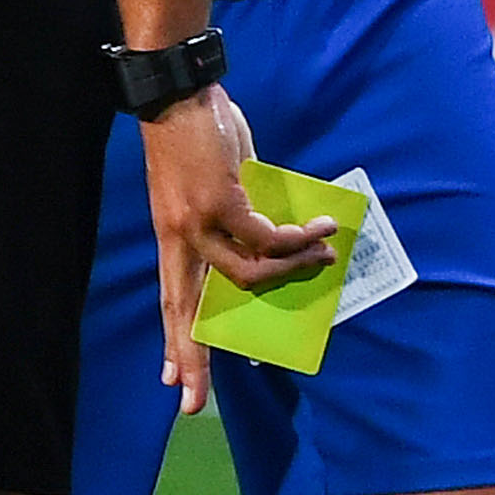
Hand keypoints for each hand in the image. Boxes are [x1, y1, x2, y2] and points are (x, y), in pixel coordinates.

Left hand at [140, 87, 334, 418]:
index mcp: (173, 236)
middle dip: (191, 356)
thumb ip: (232, 218)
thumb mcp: (209, 187)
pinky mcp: (220, 203)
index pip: (172, 298)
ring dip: (291, 271)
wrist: (176, 92)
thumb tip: (270, 239)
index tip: (170, 379)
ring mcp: (197, 222)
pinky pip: (268, 238)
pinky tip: (321, 229)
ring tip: (324, 258)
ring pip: (246, 276)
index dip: (174, 339)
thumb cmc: (195, 135)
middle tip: (191, 401)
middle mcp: (179, 237)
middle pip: (184, 308)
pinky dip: (299, 239)